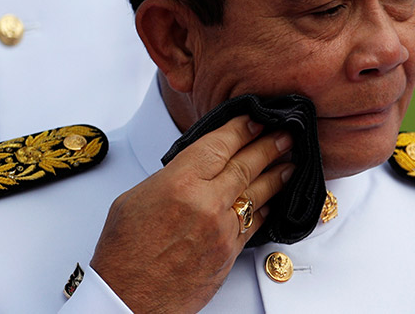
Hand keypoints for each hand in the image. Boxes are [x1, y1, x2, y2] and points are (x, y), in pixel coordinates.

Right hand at [89, 116, 293, 312]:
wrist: (127, 299)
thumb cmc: (124, 252)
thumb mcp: (135, 198)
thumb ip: (171, 177)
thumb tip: (194, 167)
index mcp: (179, 184)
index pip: (220, 145)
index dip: (241, 129)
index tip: (256, 119)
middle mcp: (205, 204)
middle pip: (246, 165)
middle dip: (269, 146)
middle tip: (285, 133)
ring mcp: (221, 230)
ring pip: (257, 194)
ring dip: (276, 174)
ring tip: (290, 161)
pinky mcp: (229, 254)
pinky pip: (253, 224)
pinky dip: (265, 208)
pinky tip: (273, 198)